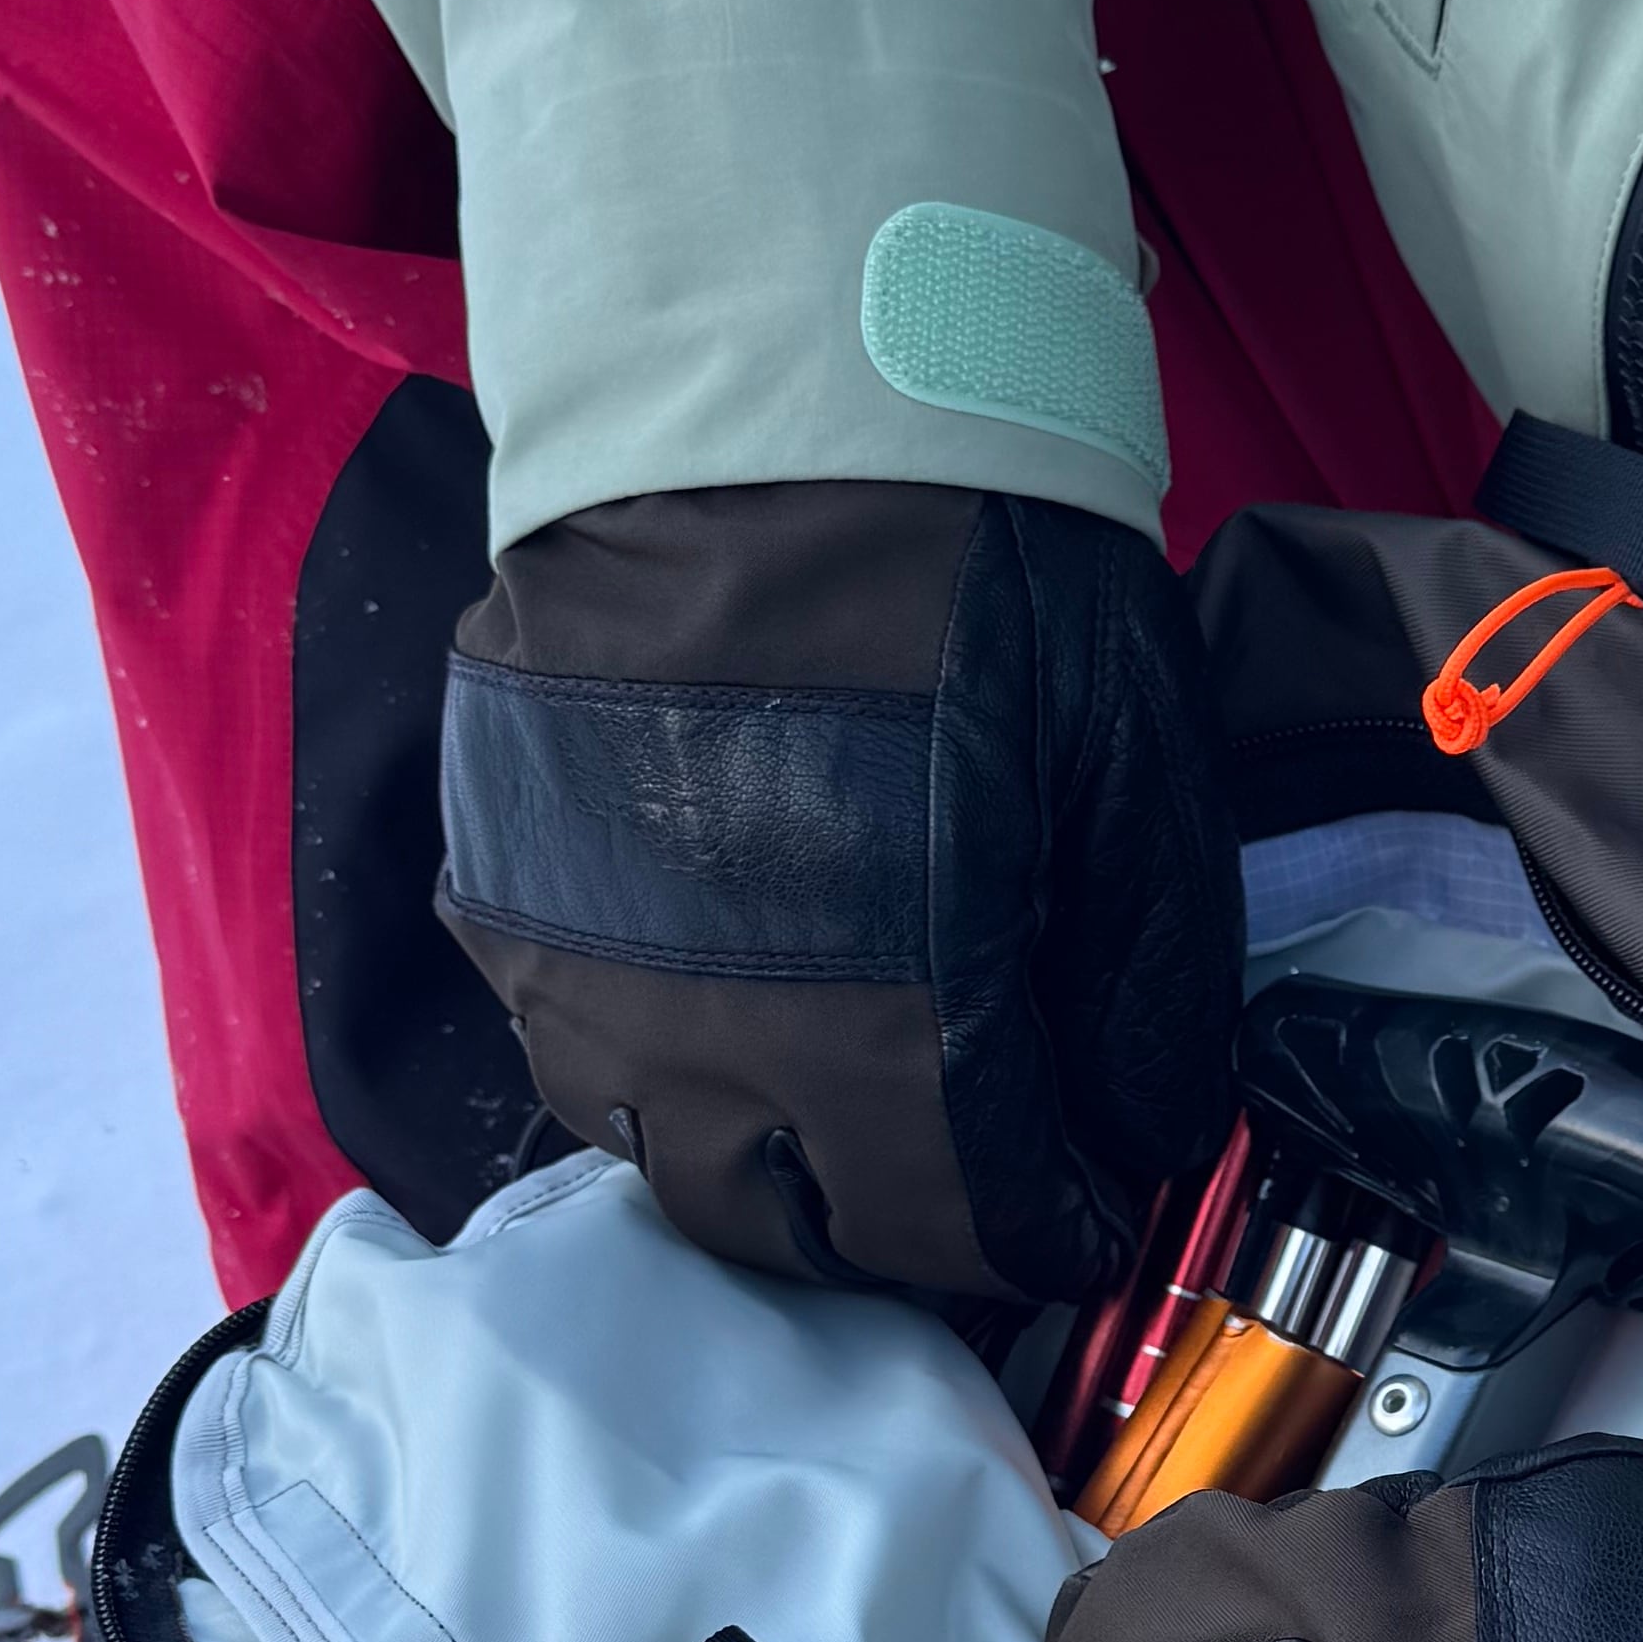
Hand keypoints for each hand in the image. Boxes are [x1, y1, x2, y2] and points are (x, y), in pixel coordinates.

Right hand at [437, 478, 1237, 1302]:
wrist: (765, 408)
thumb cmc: (978, 580)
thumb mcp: (1127, 779)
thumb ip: (1138, 989)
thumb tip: (1139, 1135)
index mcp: (880, 1025)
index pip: (966, 1225)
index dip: (1044, 1227)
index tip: (1084, 1193)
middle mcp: (706, 1040)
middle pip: (800, 1233)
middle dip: (902, 1229)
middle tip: (969, 1169)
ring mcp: (578, 979)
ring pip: (671, 1164)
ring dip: (770, 1162)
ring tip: (847, 1104)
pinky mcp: (503, 903)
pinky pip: (578, 1053)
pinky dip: (665, 1065)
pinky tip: (733, 1003)